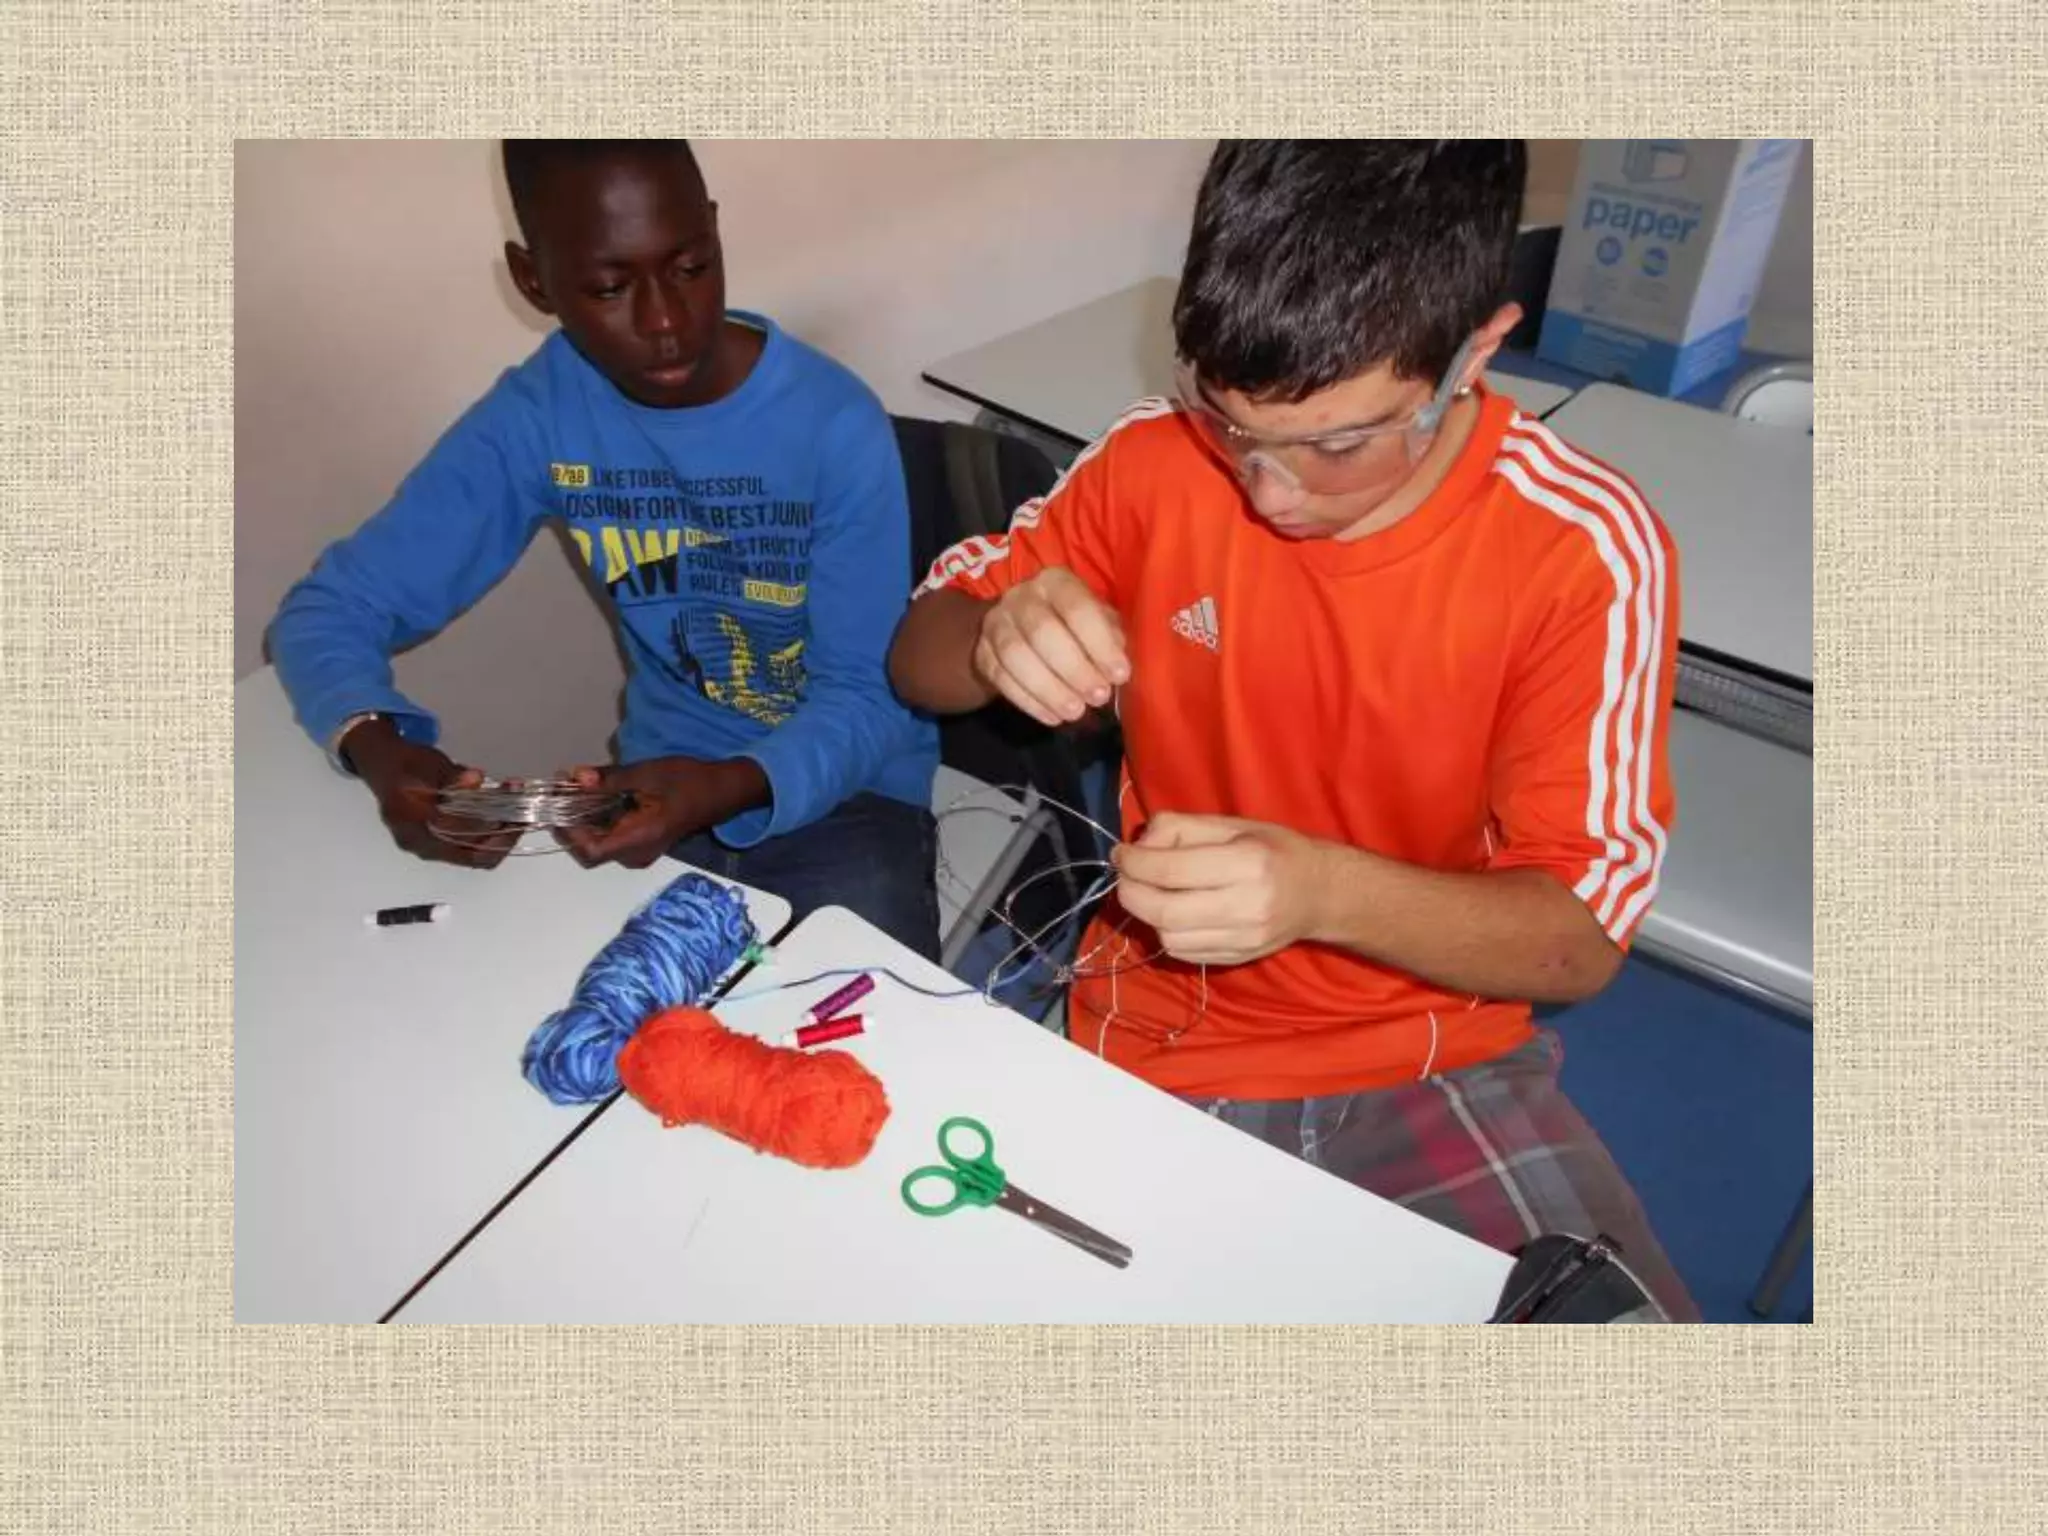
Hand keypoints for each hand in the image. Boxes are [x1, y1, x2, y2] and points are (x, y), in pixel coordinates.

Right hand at [343, 718, 515, 868]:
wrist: (384, 766)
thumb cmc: (405, 763)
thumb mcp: (427, 762)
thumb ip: (451, 776)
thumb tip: (475, 780)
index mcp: (412, 823)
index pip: (459, 832)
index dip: (490, 818)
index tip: (512, 798)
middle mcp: (420, 844)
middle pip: (471, 854)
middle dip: (503, 835)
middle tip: (524, 813)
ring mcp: (428, 849)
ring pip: (474, 855)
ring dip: (500, 836)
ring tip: (518, 813)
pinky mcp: (437, 847)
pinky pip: (469, 850)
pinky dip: (490, 837)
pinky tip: (504, 817)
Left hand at [556, 757, 769, 868]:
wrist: (721, 791)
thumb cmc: (688, 781)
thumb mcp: (648, 773)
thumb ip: (611, 778)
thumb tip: (576, 777)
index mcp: (639, 839)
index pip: (591, 851)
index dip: (569, 832)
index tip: (560, 803)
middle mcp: (637, 853)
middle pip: (591, 849)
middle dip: (572, 821)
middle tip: (564, 789)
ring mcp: (640, 852)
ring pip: (600, 843)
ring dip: (584, 818)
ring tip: (578, 788)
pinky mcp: (642, 844)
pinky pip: (612, 838)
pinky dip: (599, 819)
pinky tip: (597, 795)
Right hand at [972, 566, 1129, 726]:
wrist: (1019, 628)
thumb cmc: (1073, 626)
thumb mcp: (1097, 621)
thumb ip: (1110, 638)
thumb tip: (1116, 669)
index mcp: (1056, 582)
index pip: (1076, 607)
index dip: (1099, 643)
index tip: (1120, 675)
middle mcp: (1021, 596)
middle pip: (1042, 631)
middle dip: (1074, 669)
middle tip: (1098, 697)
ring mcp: (996, 623)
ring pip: (1016, 656)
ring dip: (1049, 689)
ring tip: (1075, 711)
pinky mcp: (982, 652)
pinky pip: (1000, 678)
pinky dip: (1029, 701)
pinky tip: (1053, 716)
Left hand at [1111, 812, 1332, 965]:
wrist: (1319, 894)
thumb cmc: (1274, 850)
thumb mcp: (1232, 824)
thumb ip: (1181, 829)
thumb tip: (1138, 846)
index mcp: (1248, 863)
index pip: (1173, 869)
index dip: (1135, 862)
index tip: (1120, 854)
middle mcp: (1247, 906)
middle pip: (1165, 911)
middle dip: (1131, 892)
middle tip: (1124, 876)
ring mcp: (1243, 939)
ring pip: (1169, 937)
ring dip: (1147, 914)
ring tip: (1150, 892)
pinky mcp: (1237, 959)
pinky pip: (1183, 952)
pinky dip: (1166, 932)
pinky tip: (1172, 913)